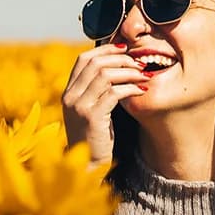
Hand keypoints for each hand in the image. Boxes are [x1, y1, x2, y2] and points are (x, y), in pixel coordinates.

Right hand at [61, 43, 148, 165]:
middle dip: (122, 59)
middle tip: (141, 63)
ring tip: (145, 76)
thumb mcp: (94, 109)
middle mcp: (70, 96)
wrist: (87, 164)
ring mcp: (78, 106)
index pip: (83, 59)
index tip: (126, 49)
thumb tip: (118, 68)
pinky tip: (142, 91)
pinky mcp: (91, 117)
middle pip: (96, 63)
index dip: (106, 49)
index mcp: (68, 91)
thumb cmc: (97, 136)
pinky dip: (131, 88)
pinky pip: (114, 93)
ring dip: (129, 72)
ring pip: (105, 75)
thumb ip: (99, 90)